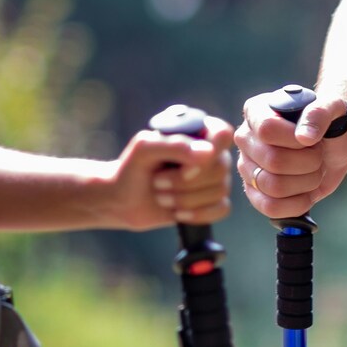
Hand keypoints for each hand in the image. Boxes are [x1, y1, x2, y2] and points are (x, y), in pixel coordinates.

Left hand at [107, 116, 234, 229]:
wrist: (123, 199)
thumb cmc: (133, 167)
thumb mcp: (145, 148)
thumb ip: (175, 145)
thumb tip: (209, 153)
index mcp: (197, 132)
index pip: (223, 134)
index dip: (209, 152)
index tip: (184, 167)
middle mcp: (210, 154)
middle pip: (221, 168)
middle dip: (185, 182)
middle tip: (157, 182)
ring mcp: (213, 178)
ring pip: (220, 190)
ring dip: (185, 199)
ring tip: (161, 197)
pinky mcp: (212, 202)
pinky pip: (222, 209)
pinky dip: (198, 214)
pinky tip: (178, 214)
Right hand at [235, 87, 346, 219]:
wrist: (334, 146)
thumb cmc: (329, 122)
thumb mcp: (332, 107)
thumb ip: (319, 114)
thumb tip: (304, 137)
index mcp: (257, 111)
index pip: (267, 129)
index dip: (294, 140)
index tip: (313, 139)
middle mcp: (246, 138)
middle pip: (273, 161)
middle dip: (308, 163)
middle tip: (318, 156)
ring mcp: (247, 167)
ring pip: (273, 186)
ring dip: (306, 183)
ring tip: (314, 172)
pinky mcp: (255, 192)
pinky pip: (270, 208)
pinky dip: (297, 204)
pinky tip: (308, 193)